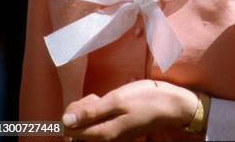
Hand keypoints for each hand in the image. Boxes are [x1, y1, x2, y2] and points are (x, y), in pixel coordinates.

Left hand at [62, 79, 198, 140]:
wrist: (168, 105)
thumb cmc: (144, 99)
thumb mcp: (116, 100)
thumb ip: (90, 112)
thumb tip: (65, 121)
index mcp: (102, 134)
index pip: (70, 131)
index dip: (71, 114)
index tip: (85, 101)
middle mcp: (104, 139)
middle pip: (76, 129)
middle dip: (79, 111)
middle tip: (95, 98)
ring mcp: (109, 135)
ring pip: (85, 125)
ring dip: (87, 110)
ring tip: (100, 98)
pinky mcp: (114, 129)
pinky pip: (96, 123)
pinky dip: (96, 111)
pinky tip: (104, 101)